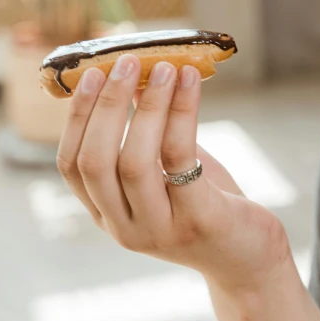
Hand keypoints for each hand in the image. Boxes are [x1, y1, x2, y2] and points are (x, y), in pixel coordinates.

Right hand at [57, 54, 289, 292]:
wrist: (248, 258)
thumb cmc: (206, 206)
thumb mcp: (167, 170)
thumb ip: (147, 134)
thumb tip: (134, 76)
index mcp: (107, 214)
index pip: (71, 165)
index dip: (77, 117)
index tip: (90, 74)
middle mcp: (123, 228)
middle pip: (95, 162)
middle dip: (105, 106)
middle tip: (125, 62)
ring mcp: (158, 229)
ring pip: (134, 161)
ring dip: (147, 106)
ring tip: (164, 68)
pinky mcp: (196, 220)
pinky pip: (179, 157)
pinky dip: (182, 112)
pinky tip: (190, 82)